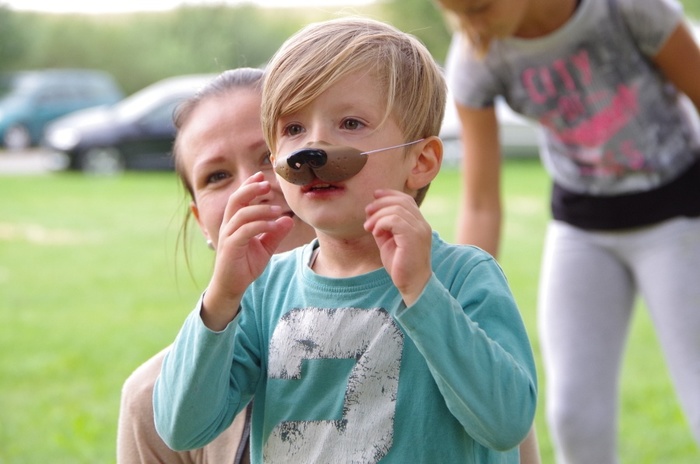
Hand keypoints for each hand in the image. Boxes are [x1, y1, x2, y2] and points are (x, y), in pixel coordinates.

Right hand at [203, 172, 293, 330]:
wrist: (232, 286)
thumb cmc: (246, 265)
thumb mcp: (265, 247)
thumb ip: (275, 233)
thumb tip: (289, 220)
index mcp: (235, 223)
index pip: (240, 199)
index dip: (249, 185)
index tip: (261, 175)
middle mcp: (229, 226)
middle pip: (236, 201)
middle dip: (251, 190)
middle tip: (267, 184)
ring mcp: (228, 236)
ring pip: (242, 214)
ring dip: (261, 209)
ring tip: (278, 211)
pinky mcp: (230, 247)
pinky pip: (246, 231)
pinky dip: (261, 225)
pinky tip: (275, 226)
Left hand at [364, 189, 431, 305]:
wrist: (412, 285)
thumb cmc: (400, 266)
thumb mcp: (389, 241)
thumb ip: (384, 227)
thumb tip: (372, 213)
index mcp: (419, 224)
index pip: (407, 200)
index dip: (390, 194)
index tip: (375, 195)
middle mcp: (422, 224)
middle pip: (401, 201)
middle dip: (381, 203)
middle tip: (367, 212)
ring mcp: (420, 230)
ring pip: (396, 209)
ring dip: (378, 215)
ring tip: (368, 227)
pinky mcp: (413, 237)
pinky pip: (395, 220)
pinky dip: (381, 223)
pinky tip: (375, 232)